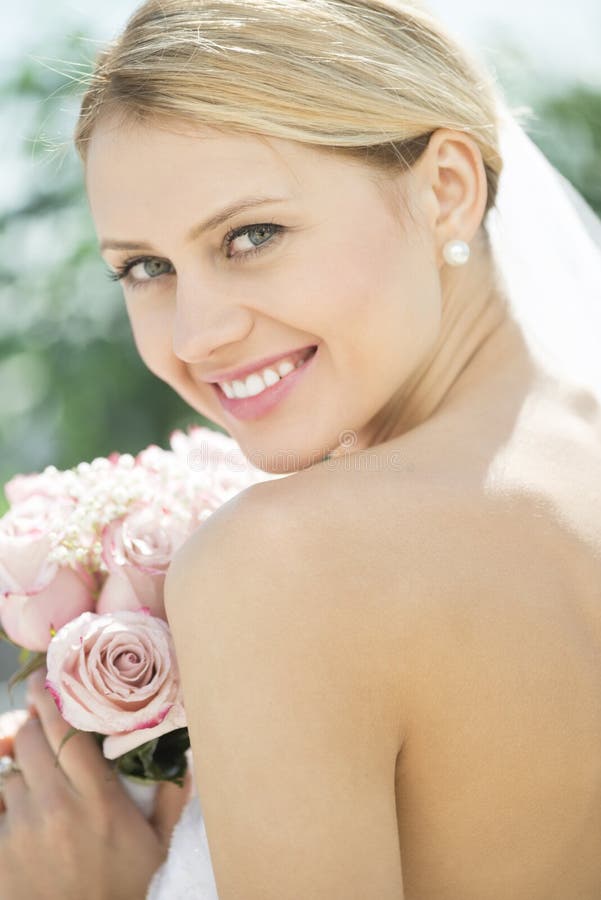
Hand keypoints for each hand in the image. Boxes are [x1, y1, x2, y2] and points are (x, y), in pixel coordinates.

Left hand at [0, 671, 190, 899]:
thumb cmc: (127, 891)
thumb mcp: (159, 846)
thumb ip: (172, 798)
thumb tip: (185, 760)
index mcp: (99, 800)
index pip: (68, 732)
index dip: (53, 700)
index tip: (45, 680)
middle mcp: (57, 808)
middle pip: (31, 741)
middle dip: (34, 729)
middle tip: (44, 727)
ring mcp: (23, 832)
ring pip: (10, 776)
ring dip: (22, 773)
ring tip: (41, 788)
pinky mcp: (0, 856)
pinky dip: (8, 808)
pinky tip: (25, 819)